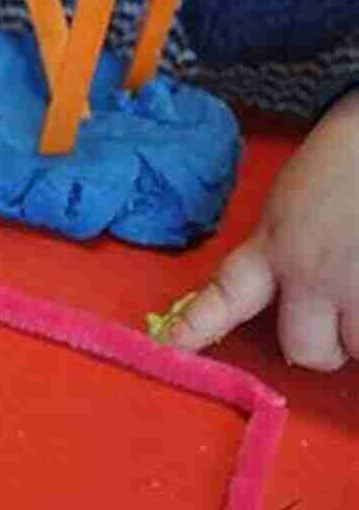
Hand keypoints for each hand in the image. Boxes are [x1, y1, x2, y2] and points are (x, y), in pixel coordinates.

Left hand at [168, 91, 358, 369]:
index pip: (224, 296)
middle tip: (342, 315)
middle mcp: (312, 273)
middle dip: (327, 345)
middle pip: (307, 352)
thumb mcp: (296, 202)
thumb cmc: (351, 157)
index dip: (197, 327)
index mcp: (276, 244)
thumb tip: (293, 296)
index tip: (170, 345)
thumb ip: (283, 249)